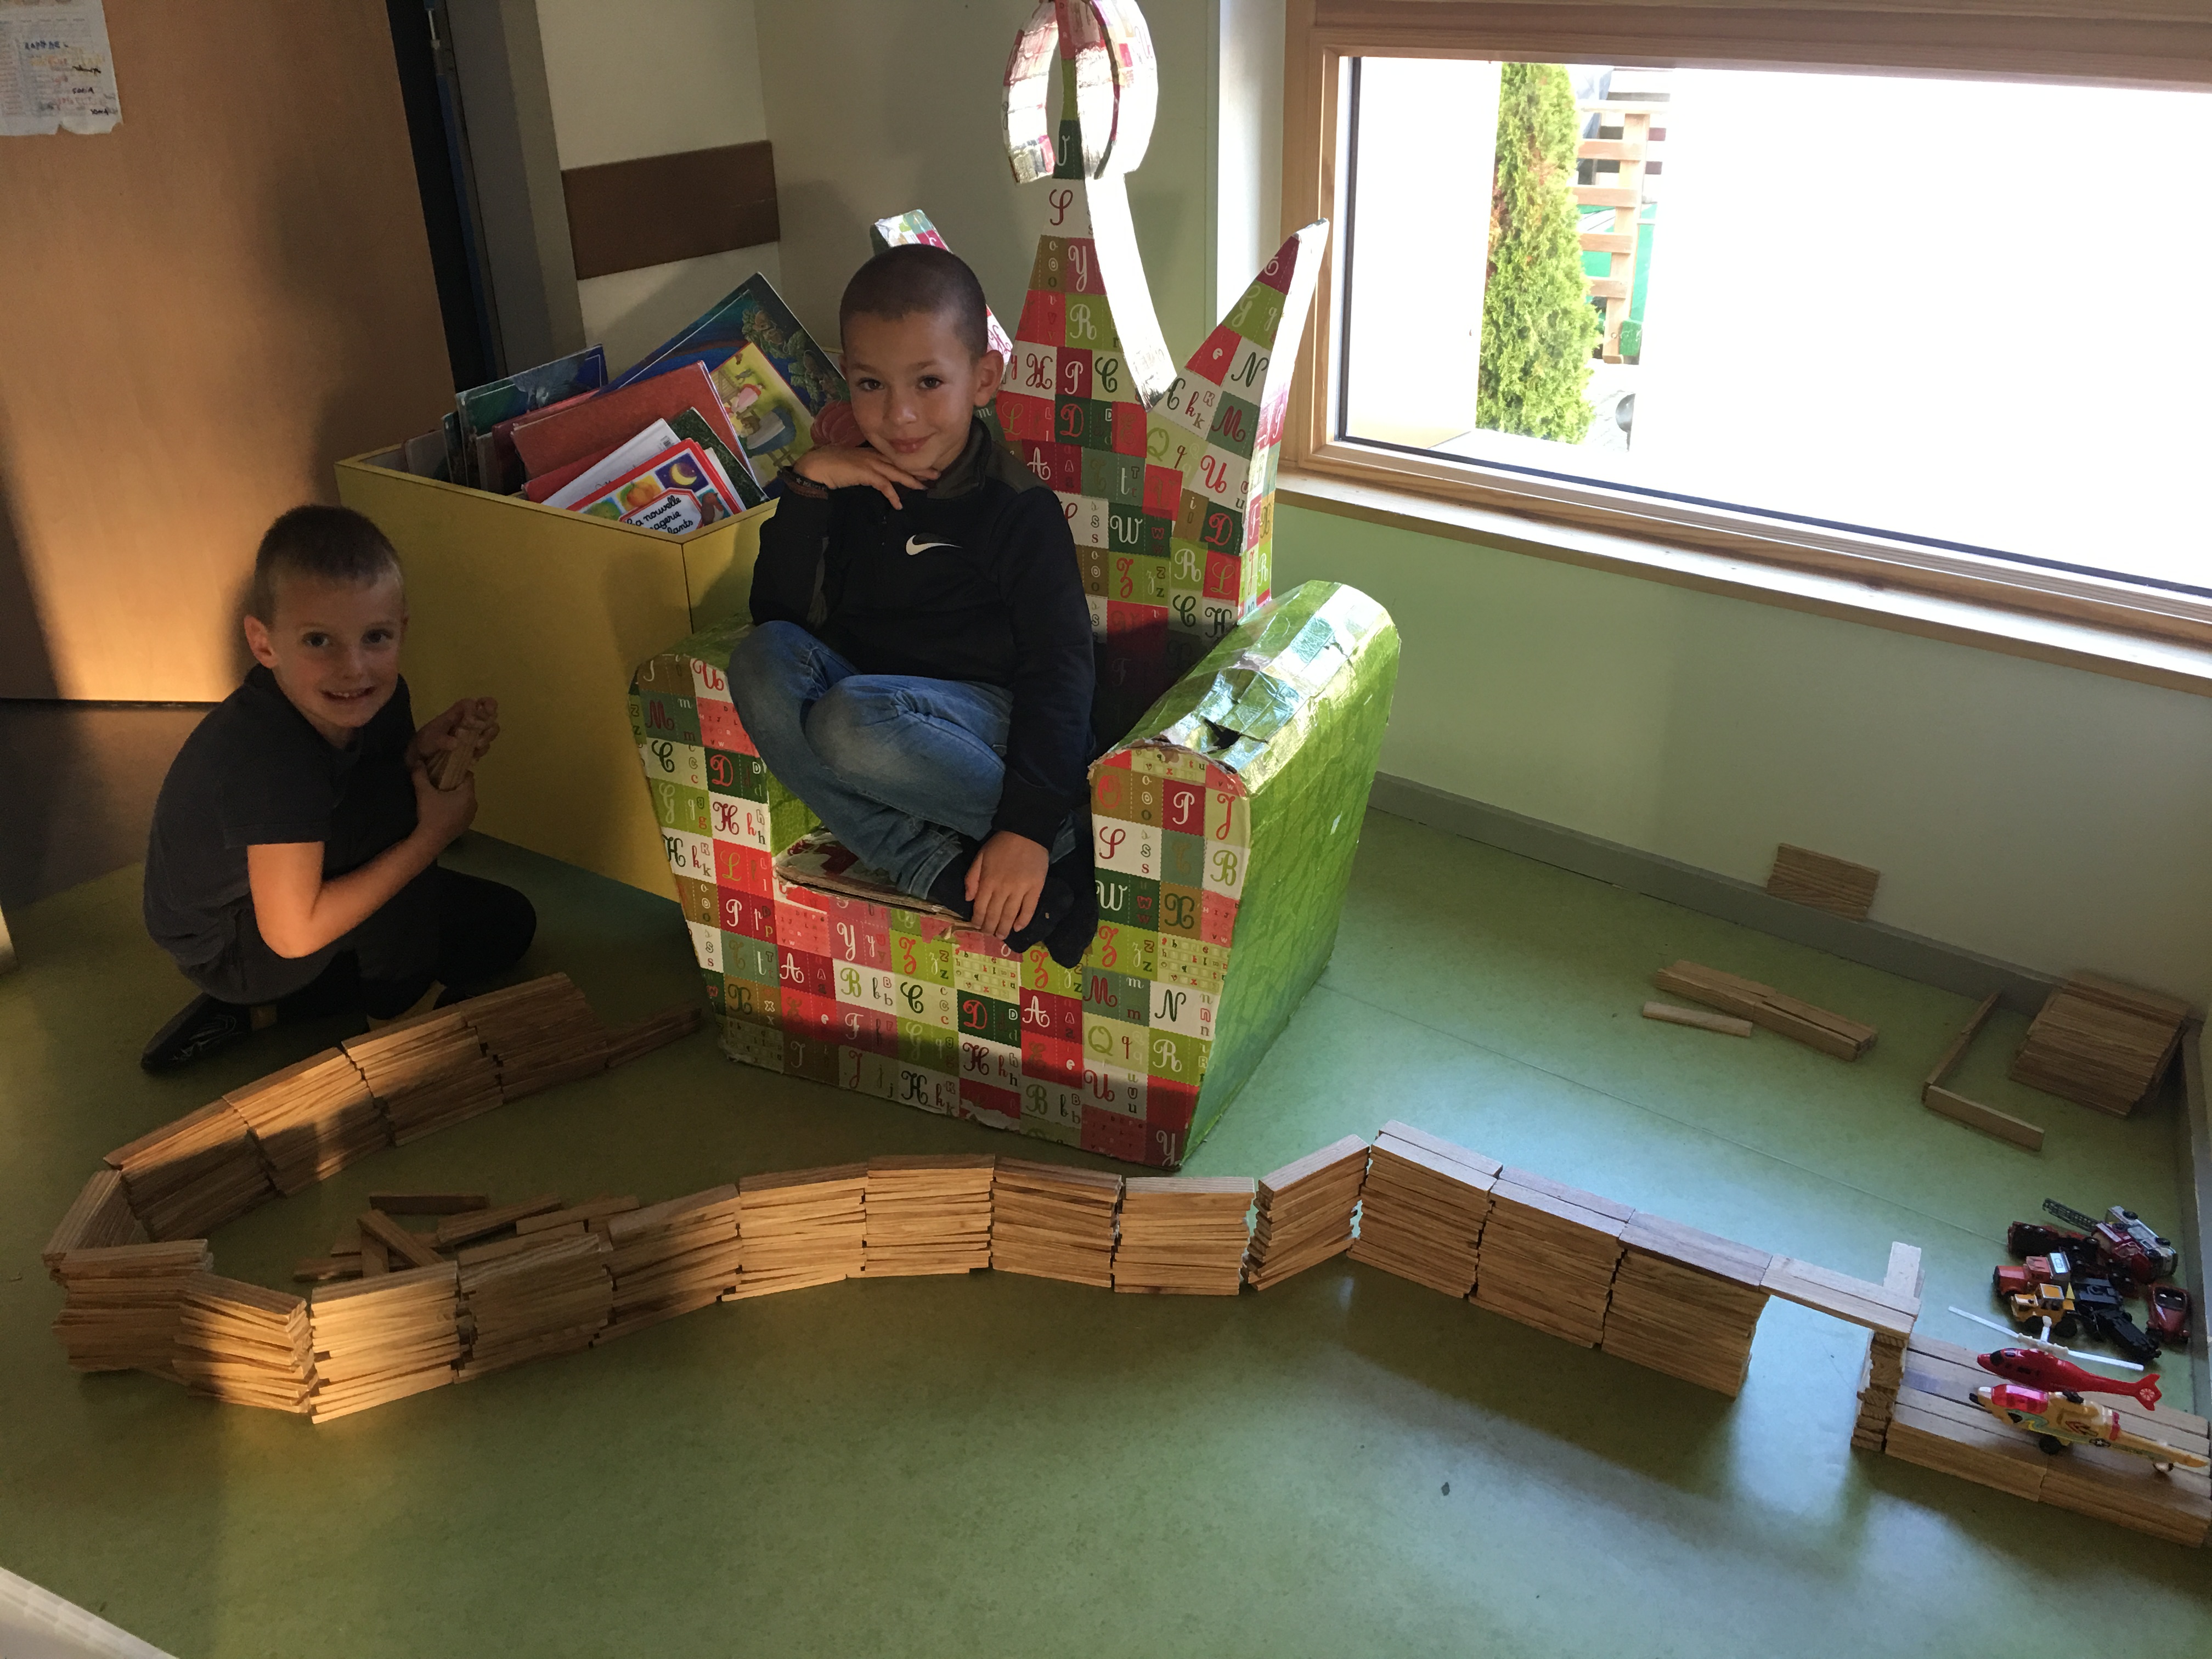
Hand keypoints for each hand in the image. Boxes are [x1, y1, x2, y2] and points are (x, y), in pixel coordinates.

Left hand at [410, 697, 499, 768]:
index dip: (478, 709)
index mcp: (459, 711)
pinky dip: (482, 750)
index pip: (474, 703)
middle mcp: (470, 718)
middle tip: (480, 733)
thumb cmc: (426, 739)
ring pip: (491, 729)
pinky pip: (485, 745)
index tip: (472, 721)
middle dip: (488, 724)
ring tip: (476, 747)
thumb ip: (442, 740)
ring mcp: (474, 732)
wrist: (423, 754)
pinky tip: (473, 756)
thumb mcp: (431, 738)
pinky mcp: (474, 744)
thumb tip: (456, 743)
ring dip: (487, 737)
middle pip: (490, 714)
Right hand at [410, 760, 476, 849]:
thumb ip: (420, 775)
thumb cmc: (430, 814)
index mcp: (468, 795)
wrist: (429, 841)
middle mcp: (474, 805)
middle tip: (440, 781)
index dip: (458, 771)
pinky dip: (455, 808)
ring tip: (439, 795)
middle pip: (467, 788)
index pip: (469, 776)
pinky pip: (462, 811)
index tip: (446, 770)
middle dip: (455, 783)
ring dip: (455, 797)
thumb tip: (417, 761)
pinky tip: (442, 809)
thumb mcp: (424, 792)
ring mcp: (470, 818)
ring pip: (465, 801)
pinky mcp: (464, 826)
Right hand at [795, 444, 936, 508]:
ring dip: (912, 481)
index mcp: (871, 452)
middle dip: (919, 469)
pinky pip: (884, 485)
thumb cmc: (830, 466)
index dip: (910, 463)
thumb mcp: (852, 466)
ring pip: (897, 472)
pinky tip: (899, 504)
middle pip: (901, 462)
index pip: (895, 457)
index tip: (924, 468)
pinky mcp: (866, 473)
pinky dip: (893, 495)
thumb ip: (864, 469)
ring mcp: (870, 463)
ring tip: (925, 488)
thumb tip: (873, 478)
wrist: (817, 466)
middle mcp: (873, 455)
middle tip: (936, 474)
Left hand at [965, 830, 1048, 939]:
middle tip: (989, 935)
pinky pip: (1029, 909)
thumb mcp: (980, 857)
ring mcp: (1021, 889)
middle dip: (990, 928)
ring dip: (1005, 928)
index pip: (980, 907)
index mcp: (988, 881)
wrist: (1026, 832)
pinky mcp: (1036, 888)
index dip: (978, 920)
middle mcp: (1003, 888)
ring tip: (1001, 936)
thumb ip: (972, 878)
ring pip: (1010, 915)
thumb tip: (969, 899)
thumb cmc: (1001, 844)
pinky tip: (1018, 927)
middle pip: (995, 914)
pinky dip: (1023, 920)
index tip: (977, 927)